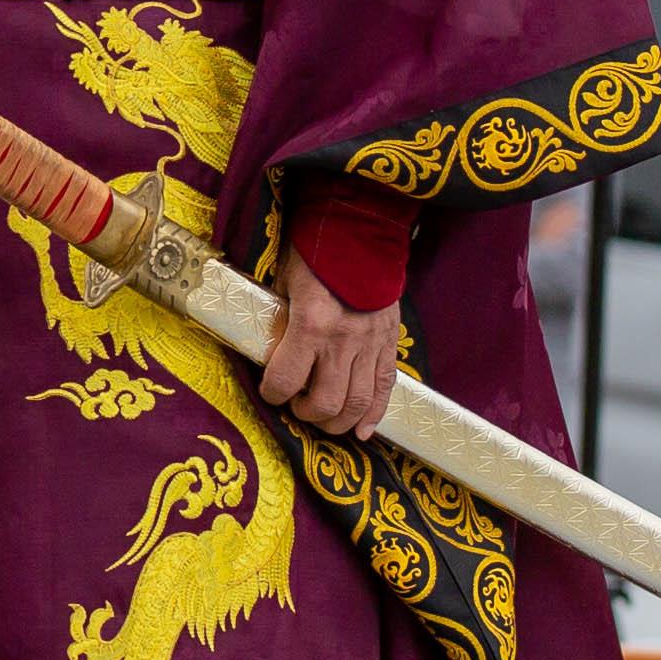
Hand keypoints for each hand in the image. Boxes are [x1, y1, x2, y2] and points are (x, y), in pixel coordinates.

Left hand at [256, 256, 406, 440]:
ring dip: (337, 421)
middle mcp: (343, 340)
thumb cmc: (312, 254)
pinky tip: (364, 431)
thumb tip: (271, 356)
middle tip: (297, 407)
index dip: (273, 394)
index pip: (286, 380)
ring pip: (357, 402)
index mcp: (310, 324)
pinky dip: (374, 414)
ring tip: (324, 418)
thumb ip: (280, 324)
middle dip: (307, 414)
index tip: (270, 393)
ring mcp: (371, 343)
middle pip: (327, 402)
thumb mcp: (283, 285)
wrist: (360, 228)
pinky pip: (385, 388)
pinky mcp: (390, 342)